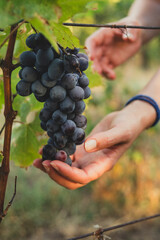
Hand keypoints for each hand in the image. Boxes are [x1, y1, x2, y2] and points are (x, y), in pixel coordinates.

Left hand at [33, 101, 152, 189]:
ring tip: (37, 160)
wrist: (126, 119)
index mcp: (103, 165)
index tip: (53, 163)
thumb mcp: (121, 131)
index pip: (83, 177)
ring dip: (51, 167)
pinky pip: (66, 156)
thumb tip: (86, 147)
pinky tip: (44, 148)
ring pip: (66, 170)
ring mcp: (86, 158)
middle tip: (42, 163)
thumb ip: (106, 139)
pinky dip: (54, 154)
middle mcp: (92, 165)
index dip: (67, 174)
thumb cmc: (128, 126)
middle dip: (55, 174)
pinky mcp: (81, 149)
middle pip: (71, 179)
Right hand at [85, 17, 141, 78]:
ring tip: (111, 75)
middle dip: (95, 64)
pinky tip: (113, 77)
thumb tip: (129, 38)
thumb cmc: (132, 27)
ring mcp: (105, 55)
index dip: (89, 49)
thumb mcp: (133, 25)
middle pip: (94, 56)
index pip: (91, 42)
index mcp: (103, 35)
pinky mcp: (111, 62)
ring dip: (102, 71)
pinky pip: (107, 70)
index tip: (91, 57)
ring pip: (99, 65)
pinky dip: (108, 75)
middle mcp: (101, 46)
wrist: (136, 37)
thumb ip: (131, 31)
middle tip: (99, 71)